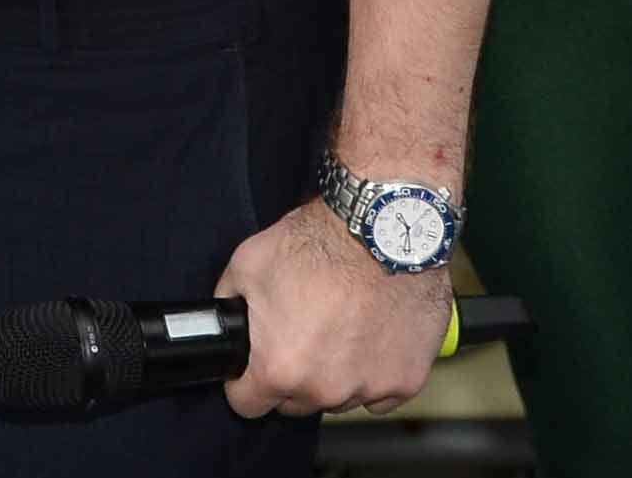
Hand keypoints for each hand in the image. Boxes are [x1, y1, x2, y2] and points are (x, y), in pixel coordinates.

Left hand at [216, 200, 442, 417]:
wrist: (382, 227)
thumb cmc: (320, 242)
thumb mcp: (247, 264)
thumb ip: (230, 305)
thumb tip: (226, 323)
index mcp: (279, 368)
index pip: (248, 404)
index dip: (246, 382)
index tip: (255, 367)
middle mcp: (324, 389)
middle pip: (296, 402)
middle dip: (294, 374)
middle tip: (305, 330)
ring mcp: (369, 388)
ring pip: (340, 398)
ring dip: (337, 373)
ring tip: (343, 325)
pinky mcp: (406, 380)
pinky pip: (381, 393)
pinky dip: (376, 371)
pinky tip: (373, 334)